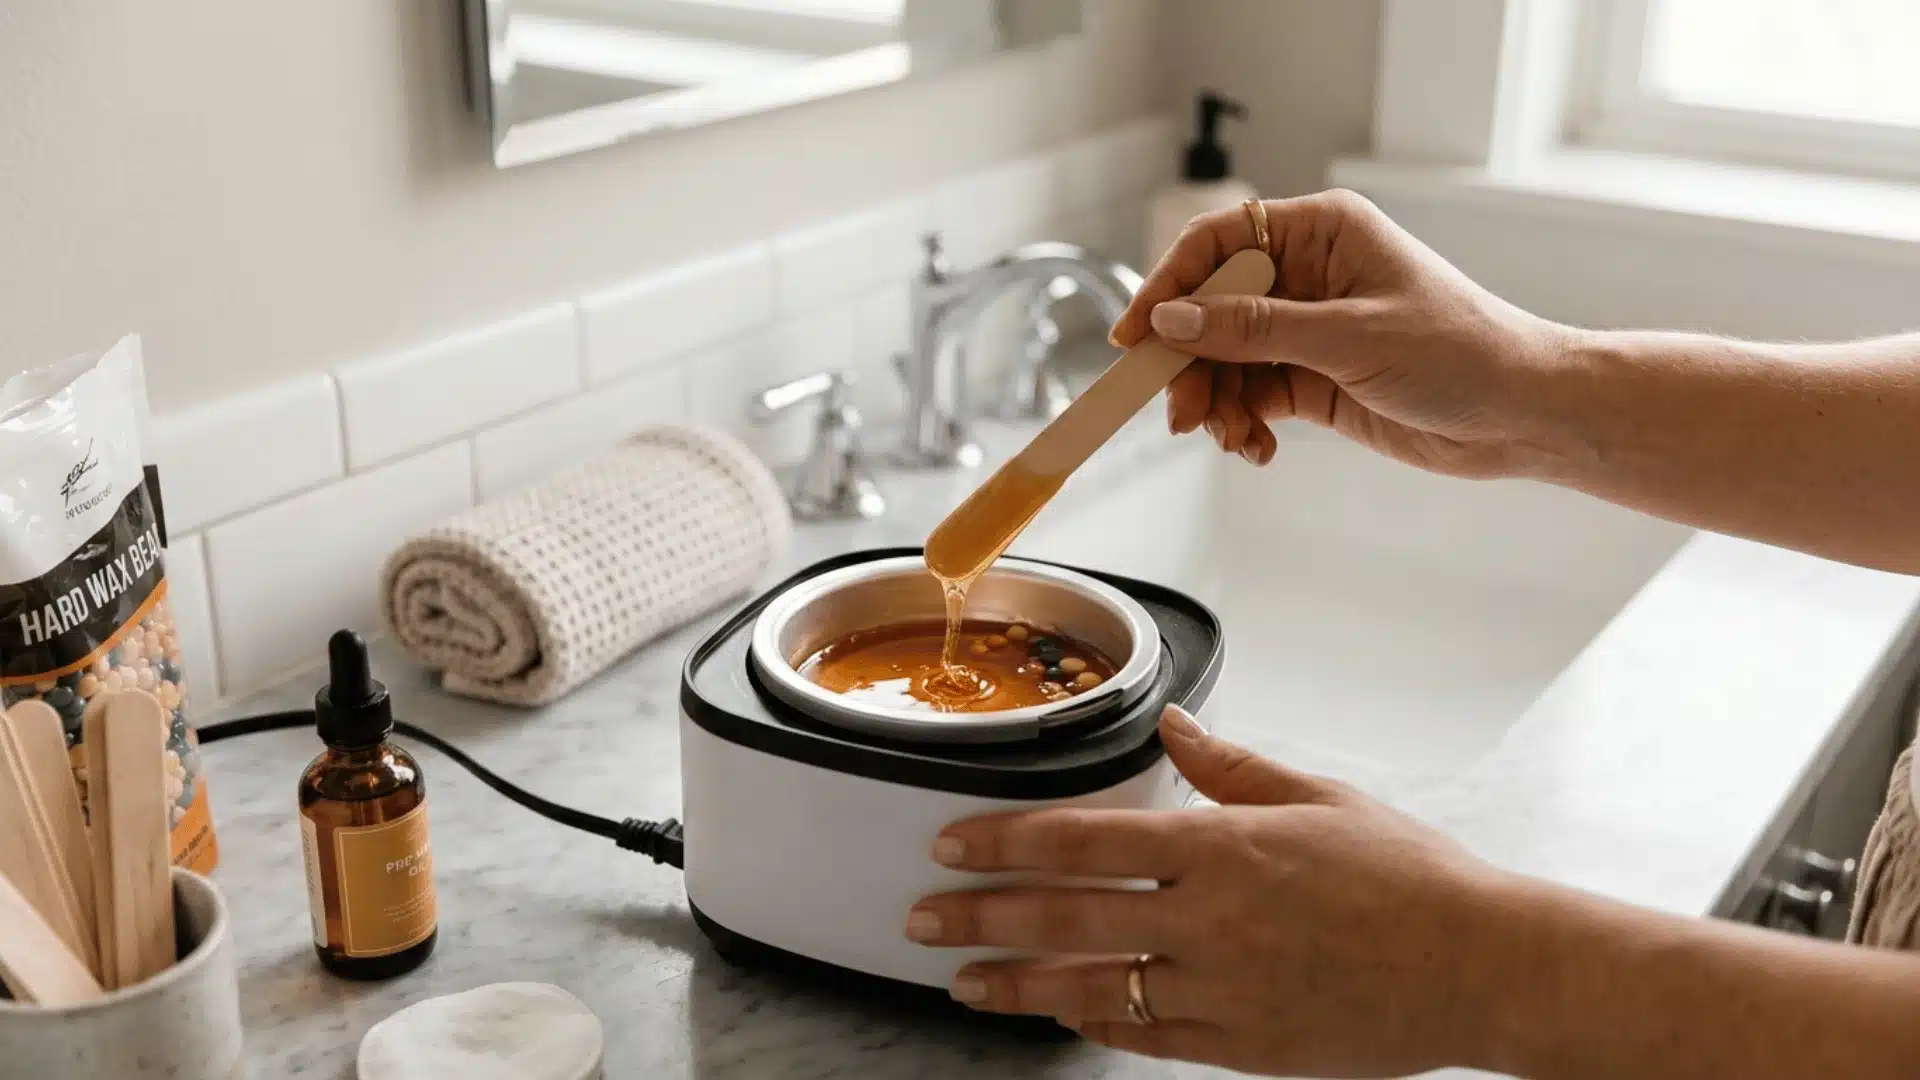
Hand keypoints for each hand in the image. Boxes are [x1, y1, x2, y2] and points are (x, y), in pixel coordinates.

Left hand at [905, 706, 1517, 1077]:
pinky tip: (1054, 1015)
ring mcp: (1222, 989)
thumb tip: (1170, 726)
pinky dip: (1093, 1024)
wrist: (1481, 967)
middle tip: (923, 918)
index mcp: (1224, 847)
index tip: (954, 842)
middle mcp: (1210, 920)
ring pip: (1091, 987)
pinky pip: (1145, 1036)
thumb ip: (1230, 766)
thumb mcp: (1320, 797)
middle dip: (982, 917)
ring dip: (1017, 984)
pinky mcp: (1242, 1044)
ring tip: (963, 982)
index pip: (1084, 840)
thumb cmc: (1410, 877)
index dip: (1006, 840)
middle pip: (1066, 917)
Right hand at [1110, 189, 1574, 478]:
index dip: (1169, 285)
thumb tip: (1175, 316)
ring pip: (1223, 361)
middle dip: (1190, 362)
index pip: (1218, 244)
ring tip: (1230, 438)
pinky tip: (1257, 447)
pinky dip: (1241, 425)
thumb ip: (1254, 329)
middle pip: (1210, 309)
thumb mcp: (1349, 336)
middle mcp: (1308, 275)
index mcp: (1321, 233)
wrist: (1522, 414)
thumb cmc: (1463, 352)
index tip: (1136, 333)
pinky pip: (1249, 397)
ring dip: (1215, 403)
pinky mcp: (1312, 379)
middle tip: (1182, 411)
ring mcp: (1307, 330)